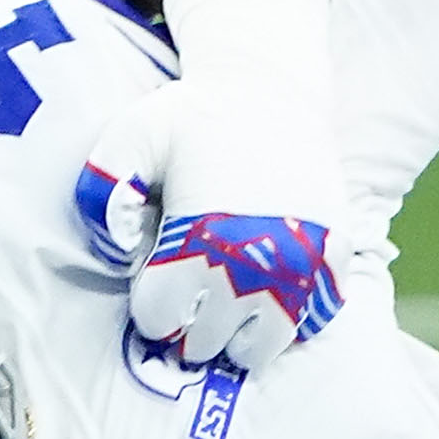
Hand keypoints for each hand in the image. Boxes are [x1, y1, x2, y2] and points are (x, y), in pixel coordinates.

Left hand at [76, 81, 344, 375]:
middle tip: (192, 295)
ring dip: (239, 335)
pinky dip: (288, 317)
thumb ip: (104, 188)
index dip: (151, 307)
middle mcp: (249, 267)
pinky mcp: (334, 260)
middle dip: (191, 326)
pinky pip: (309, 321)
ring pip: (260, 349)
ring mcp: (297, 269)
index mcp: (195, 244)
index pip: (160, 319)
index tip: (156, 283)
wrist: (275, 89)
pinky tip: (271, 290)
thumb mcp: (134, 135)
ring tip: (230, 303)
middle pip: (206, 343)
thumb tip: (116, 247)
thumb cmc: (198, 115)